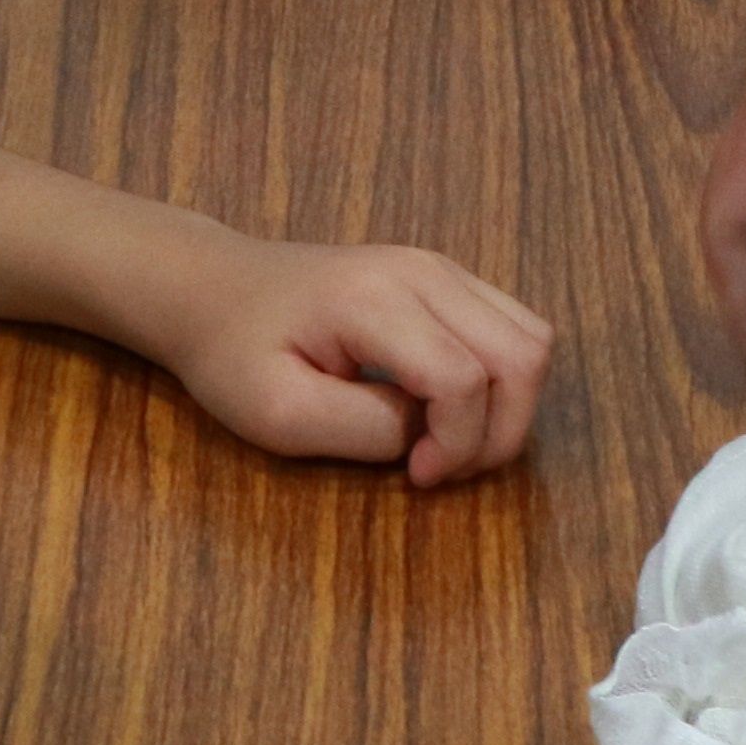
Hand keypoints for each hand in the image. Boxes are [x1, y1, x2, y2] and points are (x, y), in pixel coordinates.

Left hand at [141, 231, 553, 484]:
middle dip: (500, 431)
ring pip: (532, 340)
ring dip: (510, 408)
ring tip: (450, 443)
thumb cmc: (233, 354)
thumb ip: (363, 429)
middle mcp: (424, 272)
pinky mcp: (446, 279)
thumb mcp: (276, 414)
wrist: (213, 289)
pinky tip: (448, 411)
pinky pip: (512, 330)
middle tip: (440, 469)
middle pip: (523, 355)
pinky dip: (502, 382)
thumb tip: (429, 434)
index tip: (413, 476)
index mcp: (374, 300)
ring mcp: (441, 269)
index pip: (464, 377)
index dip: (456, 444)